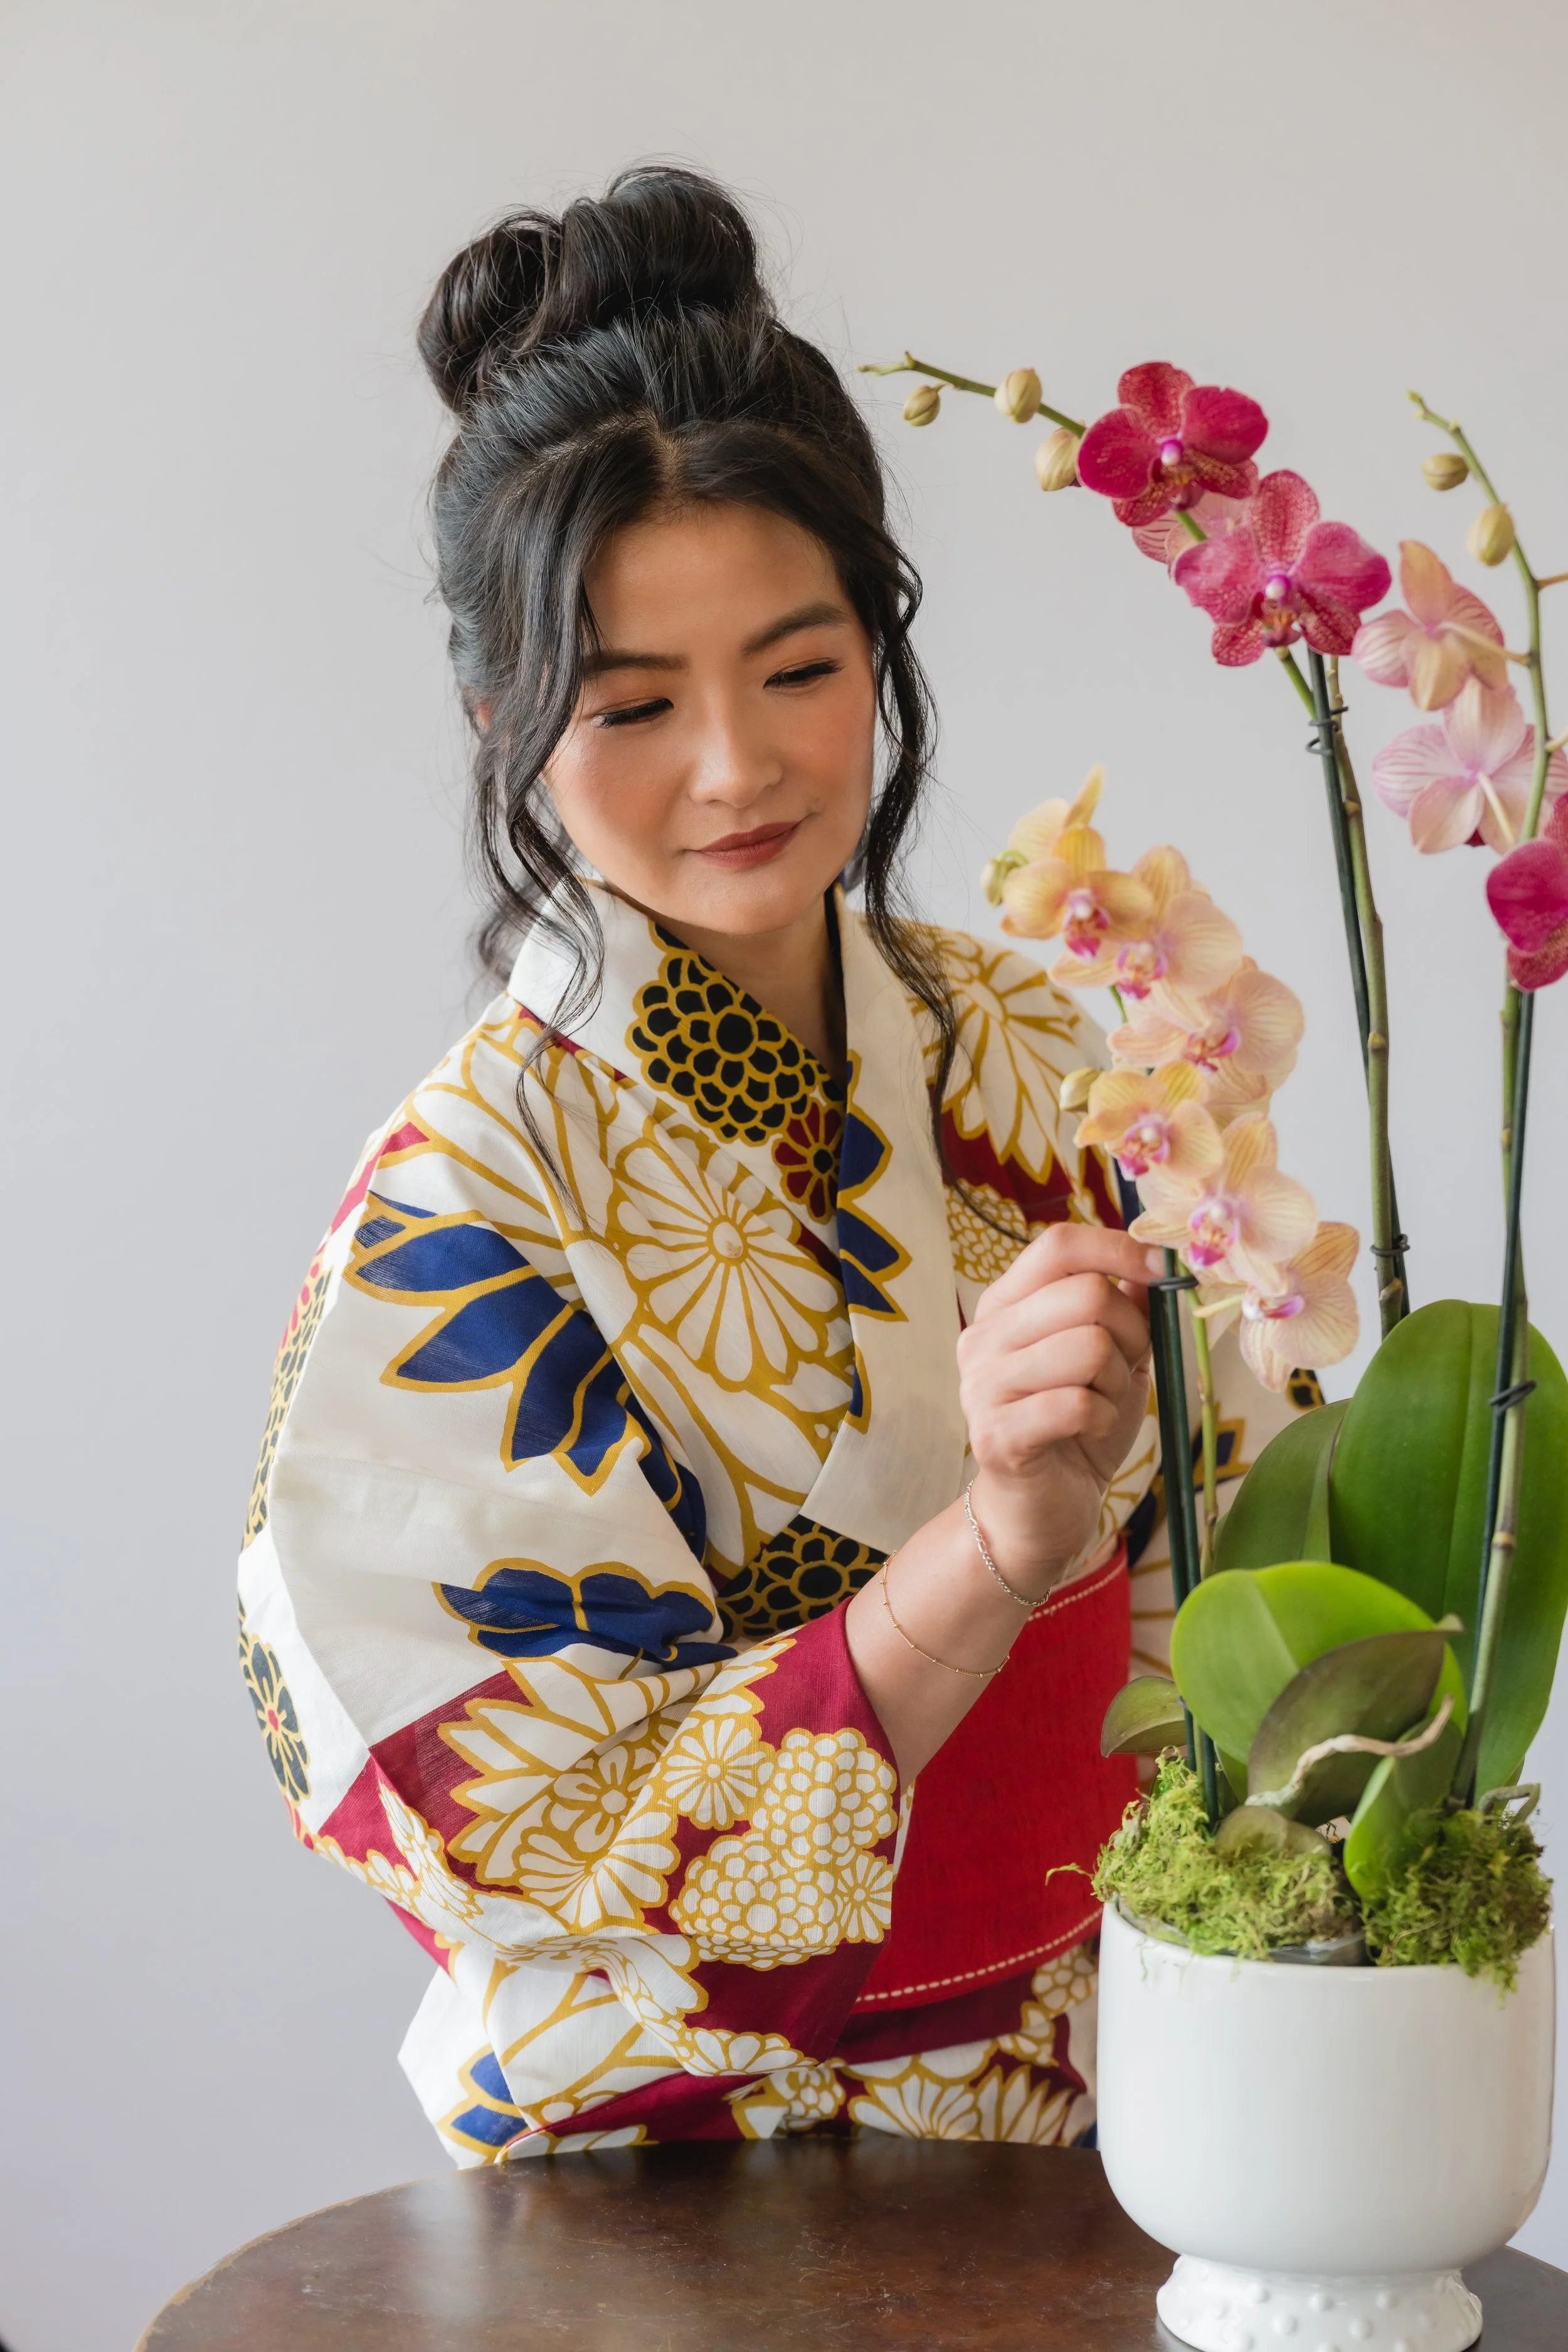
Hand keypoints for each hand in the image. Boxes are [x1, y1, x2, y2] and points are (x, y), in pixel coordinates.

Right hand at [956, 1224, 1157, 1598]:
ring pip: (1088, 1347)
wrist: (1040, 1511)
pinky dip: (1104, 1417)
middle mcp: (984, 1337)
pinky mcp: (996, 1434)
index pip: (1060, 1246)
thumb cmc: (1076, 1428)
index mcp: (1005, 1305)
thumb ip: (1124, 1307)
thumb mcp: (1112, 1358)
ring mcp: (982, 1385)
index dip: (1119, 1249)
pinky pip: (1078, 1403)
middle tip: (1126, 1369)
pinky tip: (1090, 1432)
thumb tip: (1153, 1260)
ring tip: (1102, 1403)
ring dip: (1116, 1381)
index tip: (1163, 1272)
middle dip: (1131, 1333)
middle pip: (1086, 1294)